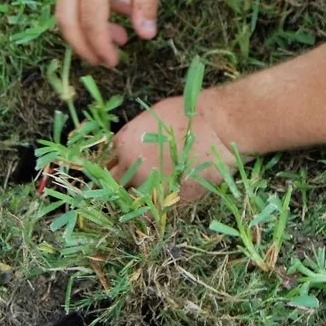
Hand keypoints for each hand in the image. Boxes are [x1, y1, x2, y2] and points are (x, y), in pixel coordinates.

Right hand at [56, 0, 175, 66]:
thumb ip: (147, 2)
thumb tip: (144, 36)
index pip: (91, 20)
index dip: (102, 46)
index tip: (115, 62)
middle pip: (66, 17)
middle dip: (84, 44)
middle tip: (105, 61)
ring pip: (67, 4)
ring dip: (88, 25)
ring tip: (122, 35)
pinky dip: (92, 3)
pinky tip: (120, 6)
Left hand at [107, 92, 240, 201]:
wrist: (216, 128)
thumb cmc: (187, 114)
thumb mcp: (153, 118)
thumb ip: (138, 136)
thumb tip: (136, 146)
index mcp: (124, 143)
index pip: (109, 160)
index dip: (119, 163)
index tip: (125, 166)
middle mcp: (131, 167)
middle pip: (115, 182)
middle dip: (123, 182)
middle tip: (133, 181)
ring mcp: (148, 185)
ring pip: (132, 198)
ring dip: (137, 195)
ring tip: (149, 190)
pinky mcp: (168, 199)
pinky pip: (153, 211)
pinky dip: (153, 209)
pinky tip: (161, 201)